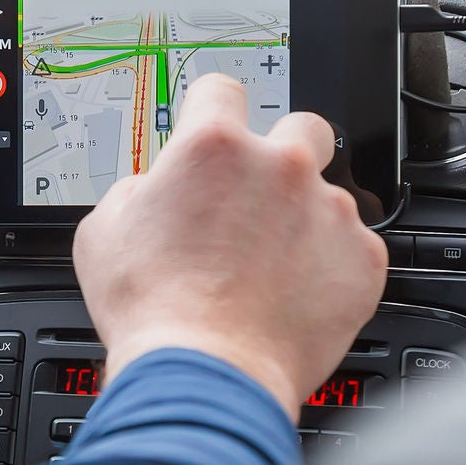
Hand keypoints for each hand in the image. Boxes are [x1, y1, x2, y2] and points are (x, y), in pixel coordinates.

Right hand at [74, 73, 389, 416]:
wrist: (206, 375)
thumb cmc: (153, 311)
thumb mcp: (104, 231)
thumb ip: (138, 191)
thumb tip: (154, 191)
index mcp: (213, 148)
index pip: (223, 90)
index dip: (215, 110)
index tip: (217, 127)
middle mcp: (279, 167)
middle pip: (302, 127)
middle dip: (283, 154)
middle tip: (260, 197)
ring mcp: (327, 212)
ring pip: (327, 197)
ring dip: (304, 223)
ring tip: (270, 272)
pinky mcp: (361, 260)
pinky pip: (353, 249)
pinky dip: (330, 269)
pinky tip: (295, 296)